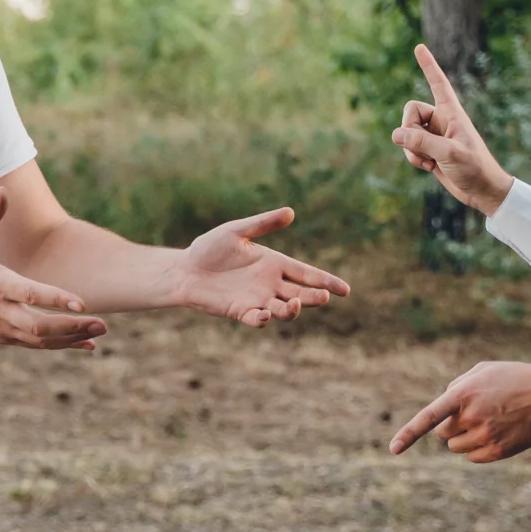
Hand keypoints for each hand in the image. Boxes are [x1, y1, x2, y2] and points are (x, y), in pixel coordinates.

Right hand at [0, 193, 109, 349]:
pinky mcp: (2, 337)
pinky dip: (61, 345)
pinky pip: (36, 345)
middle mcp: (0, 309)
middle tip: (102, 322)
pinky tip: (84, 342)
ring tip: (99, 331)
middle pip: (40, 326)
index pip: (30, 294)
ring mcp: (1, 327)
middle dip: (73, 326)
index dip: (56, 298)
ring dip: (71, 338)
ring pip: (40, 340)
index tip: (82, 302)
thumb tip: (4, 189)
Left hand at [171, 207, 352, 326]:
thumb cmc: (208, 248)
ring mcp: (256, 299)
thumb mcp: (237, 231)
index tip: (346, 290)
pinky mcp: (240, 311)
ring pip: (283, 310)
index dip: (326, 282)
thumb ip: (263, 224)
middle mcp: (269, 284)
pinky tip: (264, 315)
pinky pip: (257, 319)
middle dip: (315, 297)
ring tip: (295, 304)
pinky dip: (262, 319)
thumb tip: (291, 212)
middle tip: (324, 297)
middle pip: (301, 294)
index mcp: (274, 263)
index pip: (307, 274)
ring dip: (292, 310)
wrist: (184, 270)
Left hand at [389, 360, 530, 462]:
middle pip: (442, 434)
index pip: (430, 417)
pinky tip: (496, 434)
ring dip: (464, 438)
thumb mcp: (482, 370)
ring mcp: (485, 436)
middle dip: (451, 426)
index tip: (394, 449)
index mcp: (463, 395)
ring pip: (456, 447)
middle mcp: (471, 417)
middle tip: (472, 414)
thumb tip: (442, 409)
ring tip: (488, 422)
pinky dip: (478, 449)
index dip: (409, 434)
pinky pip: (473, 457)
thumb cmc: (513, 378)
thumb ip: (457, 385)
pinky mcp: (498, 451)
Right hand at [391, 44, 511, 215]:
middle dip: (408, 129)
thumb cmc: (474, 167)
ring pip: (406, 131)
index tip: (419, 47)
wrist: (482, 191)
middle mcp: (441, 120)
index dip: (428, 65)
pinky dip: (413, 158)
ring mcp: (434, 135)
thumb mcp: (449, 153)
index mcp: (451, 113)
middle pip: (410, 110)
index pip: (438, 83)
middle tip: (420, 146)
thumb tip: (395, 134)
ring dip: (410, 149)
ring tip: (428, 162)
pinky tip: (429, 168)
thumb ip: (422, 142)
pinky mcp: (429, 151)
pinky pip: (409, 147)